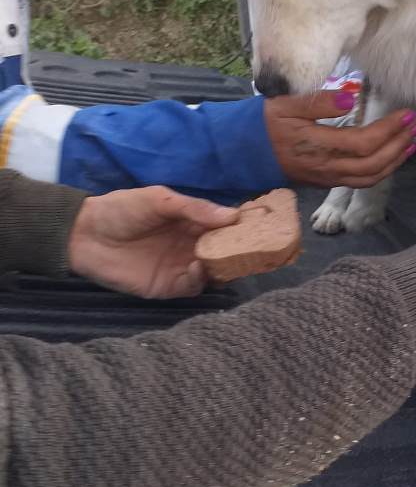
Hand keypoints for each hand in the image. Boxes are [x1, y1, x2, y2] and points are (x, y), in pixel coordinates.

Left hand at [68, 186, 238, 298]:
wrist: (84, 235)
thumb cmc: (121, 209)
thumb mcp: (159, 200)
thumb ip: (194, 208)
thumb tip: (233, 215)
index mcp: (191, 222)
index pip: (223, 227)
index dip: (240, 228)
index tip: (259, 227)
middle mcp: (190, 245)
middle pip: (223, 251)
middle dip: (237, 250)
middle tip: (252, 248)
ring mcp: (180, 267)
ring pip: (213, 271)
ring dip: (222, 266)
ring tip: (227, 258)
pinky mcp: (168, 286)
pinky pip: (193, 287)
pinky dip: (201, 279)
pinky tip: (200, 267)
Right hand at [264, 92, 415, 187]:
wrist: (241, 154)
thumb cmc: (262, 124)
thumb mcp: (285, 104)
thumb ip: (318, 101)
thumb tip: (349, 97)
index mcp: (317, 145)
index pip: (364, 143)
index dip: (389, 131)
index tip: (406, 115)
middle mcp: (326, 167)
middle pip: (373, 164)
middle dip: (399, 145)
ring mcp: (327, 177)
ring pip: (369, 177)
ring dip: (395, 160)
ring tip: (411, 142)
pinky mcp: (326, 181)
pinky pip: (360, 181)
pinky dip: (381, 170)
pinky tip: (391, 157)